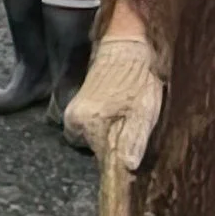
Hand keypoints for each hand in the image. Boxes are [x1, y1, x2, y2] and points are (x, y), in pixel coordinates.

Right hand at [65, 35, 163, 169]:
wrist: (126, 47)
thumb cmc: (138, 79)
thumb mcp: (143, 112)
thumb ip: (132, 141)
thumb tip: (127, 168)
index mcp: (88, 125)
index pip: (101, 162)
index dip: (117, 166)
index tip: (130, 165)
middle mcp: (73, 121)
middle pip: (93, 150)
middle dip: (110, 147)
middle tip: (130, 132)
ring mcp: (71, 112)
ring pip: (90, 138)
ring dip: (105, 136)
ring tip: (124, 119)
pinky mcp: (76, 105)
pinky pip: (87, 126)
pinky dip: (101, 125)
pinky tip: (116, 113)